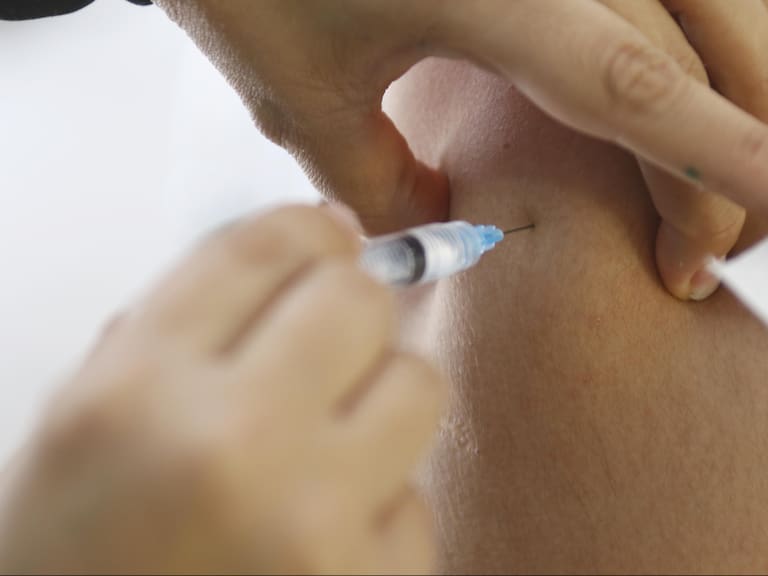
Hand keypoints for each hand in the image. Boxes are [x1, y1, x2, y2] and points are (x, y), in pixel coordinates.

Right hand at [0, 205, 443, 572]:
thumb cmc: (87, 550)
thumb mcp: (86, 422)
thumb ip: (182, 324)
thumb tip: (307, 246)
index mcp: (138, 392)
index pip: (264, 248)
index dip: (311, 227)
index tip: (327, 238)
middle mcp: (229, 446)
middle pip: (358, 298)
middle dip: (349, 303)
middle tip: (328, 338)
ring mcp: (313, 522)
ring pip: (418, 381)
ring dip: (382, 393)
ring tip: (334, 437)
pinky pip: (419, 494)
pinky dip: (382, 500)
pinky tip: (330, 527)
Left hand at [156, 0, 767, 299]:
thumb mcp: (307, 104)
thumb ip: (383, 191)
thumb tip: (447, 226)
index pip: (640, 91)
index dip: (721, 168)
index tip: (753, 230)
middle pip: (713, 44)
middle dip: (742, 154)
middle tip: (706, 250)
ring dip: (743, 88)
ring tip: (714, 179)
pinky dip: (701, 36)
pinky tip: (680, 90)